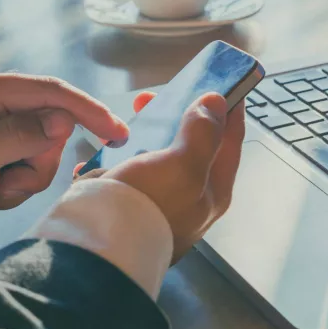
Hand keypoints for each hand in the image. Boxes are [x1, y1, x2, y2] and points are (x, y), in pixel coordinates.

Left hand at [0, 72, 128, 251]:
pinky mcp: (2, 146)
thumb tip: (62, 121)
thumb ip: (18, 136)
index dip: (86, 110)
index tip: (117, 132)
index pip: (49, 92)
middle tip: (6, 182)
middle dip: (37, 159)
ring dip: (27, 176)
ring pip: (46, 148)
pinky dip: (19, 183)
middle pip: (52, 123)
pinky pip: (34, 162)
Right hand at [75, 91, 244, 262]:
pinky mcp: (124, 206)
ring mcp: (155, 203)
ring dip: (142, 135)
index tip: (222, 82)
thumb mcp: (183, 165)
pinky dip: (112, 159)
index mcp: (212, 191)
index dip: (228, 109)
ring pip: (154, 158)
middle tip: (155, 97)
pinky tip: (102, 150)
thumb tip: (217, 104)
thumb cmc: (147, 204)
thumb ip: (203, 133)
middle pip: (190, 147)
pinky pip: (121, 175)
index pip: (229, 141)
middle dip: (175, 116)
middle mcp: (188, 200)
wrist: (97, 246)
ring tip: (126, 120)